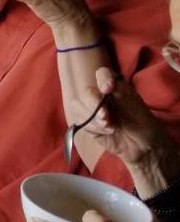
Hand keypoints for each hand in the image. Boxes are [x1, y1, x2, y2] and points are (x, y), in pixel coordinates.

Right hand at [81, 68, 179, 194]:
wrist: (143, 147)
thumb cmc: (143, 124)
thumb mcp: (136, 106)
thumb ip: (122, 93)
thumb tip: (107, 85)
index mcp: (114, 87)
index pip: (102, 73)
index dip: (102, 79)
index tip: (107, 89)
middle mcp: (101, 95)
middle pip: (87, 92)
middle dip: (94, 105)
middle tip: (107, 118)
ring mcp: (92, 109)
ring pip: (78, 106)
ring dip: (93, 119)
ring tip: (111, 128)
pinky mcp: (87, 123)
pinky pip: (81, 122)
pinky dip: (94, 128)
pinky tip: (108, 132)